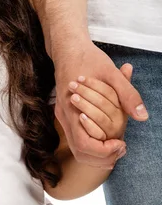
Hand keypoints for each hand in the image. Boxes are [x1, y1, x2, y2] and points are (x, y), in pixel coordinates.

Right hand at [54, 40, 145, 168]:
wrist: (68, 47)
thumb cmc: (89, 58)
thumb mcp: (112, 73)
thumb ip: (128, 95)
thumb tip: (142, 116)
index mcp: (72, 107)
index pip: (84, 144)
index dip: (104, 151)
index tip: (121, 143)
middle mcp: (64, 115)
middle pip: (80, 151)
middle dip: (103, 157)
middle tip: (122, 147)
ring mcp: (63, 115)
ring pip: (77, 148)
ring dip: (98, 153)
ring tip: (117, 145)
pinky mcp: (65, 114)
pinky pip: (77, 138)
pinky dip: (93, 144)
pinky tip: (108, 136)